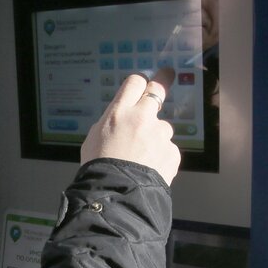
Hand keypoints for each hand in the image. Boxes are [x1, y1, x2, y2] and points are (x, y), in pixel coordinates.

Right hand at [81, 67, 180, 184]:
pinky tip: (149, 168)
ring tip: (142, 157)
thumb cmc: (98, 167)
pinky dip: (161, 157)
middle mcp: (142, 117)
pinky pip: (168, 149)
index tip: (144, 83)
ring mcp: (159, 134)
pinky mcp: (172, 152)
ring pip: (163, 128)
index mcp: (119, 112)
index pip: (134, 83)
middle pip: (157, 90)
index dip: (139, 83)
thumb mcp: (94, 137)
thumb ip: (111, 122)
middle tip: (168, 74)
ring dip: (156, 136)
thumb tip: (120, 120)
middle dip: (163, 79)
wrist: (115, 194)